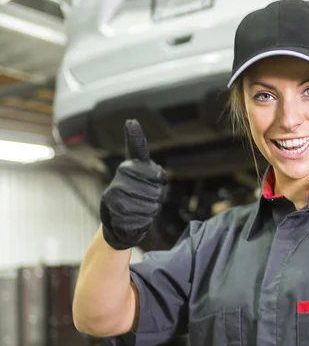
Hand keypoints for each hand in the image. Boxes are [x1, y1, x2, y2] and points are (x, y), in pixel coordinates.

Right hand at [100, 119, 166, 249]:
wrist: (118, 224)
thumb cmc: (138, 201)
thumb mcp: (149, 185)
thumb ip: (154, 175)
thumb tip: (145, 161)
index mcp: (132, 166)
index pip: (137, 149)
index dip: (134, 135)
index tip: (132, 121)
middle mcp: (122, 174)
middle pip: (159, 189)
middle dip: (158, 198)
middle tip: (146, 199)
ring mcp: (115, 190)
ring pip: (152, 206)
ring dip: (151, 212)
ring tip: (138, 209)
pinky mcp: (113, 207)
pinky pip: (141, 219)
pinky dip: (142, 223)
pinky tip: (132, 220)